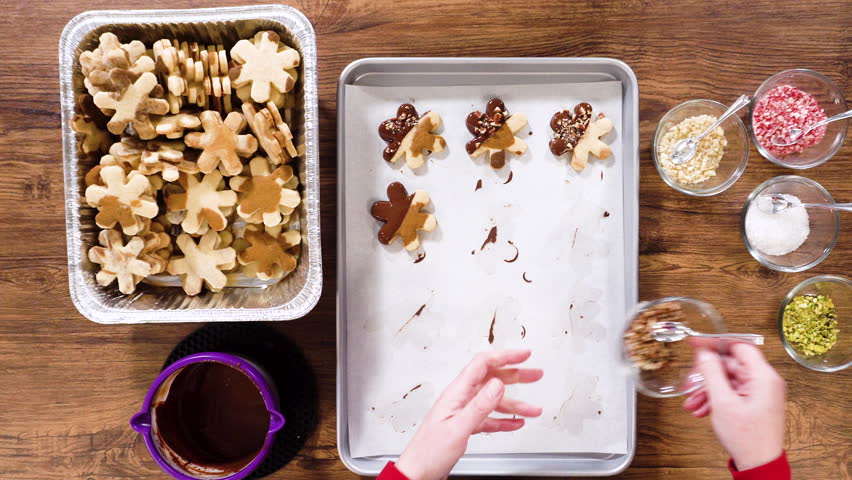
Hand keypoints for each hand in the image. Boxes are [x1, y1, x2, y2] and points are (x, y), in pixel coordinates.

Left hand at [395, 349, 543, 479]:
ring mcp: (463, 413)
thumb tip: (497, 384)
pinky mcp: (465, 427)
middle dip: (516, 376)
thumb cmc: (429, 452)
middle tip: (535, 374)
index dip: (505, 356)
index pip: (483, 365)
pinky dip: (504, 420)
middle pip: (492, 380)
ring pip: (494, 402)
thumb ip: (479, 405)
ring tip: (534, 409)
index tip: (523, 355)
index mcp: (456, 393)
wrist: (418, 474)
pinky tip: (516, 423)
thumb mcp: (458, 428)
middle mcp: (460, 399)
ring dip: (515, 405)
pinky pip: (489, 418)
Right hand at [683, 341, 785, 470]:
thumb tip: (705, 354)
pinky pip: (731, 392)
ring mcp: (760, 393)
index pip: (739, 347)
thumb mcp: (723, 402)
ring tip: (693, 403)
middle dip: (706, 375)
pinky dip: (715, 398)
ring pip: (727, 380)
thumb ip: (712, 373)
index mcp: (763, 377)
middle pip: (730, 366)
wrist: (759, 464)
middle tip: (690, 382)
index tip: (696, 342)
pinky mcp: (754, 403)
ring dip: (707, 390)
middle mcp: (764, 382)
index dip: (715, 343)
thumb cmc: (748, 438)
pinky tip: (702, 408)